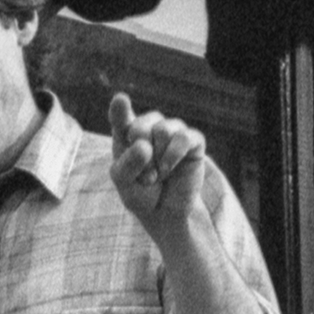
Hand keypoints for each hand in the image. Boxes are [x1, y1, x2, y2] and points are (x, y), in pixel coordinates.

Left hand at [108, 92, 214, 233]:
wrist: (167, 212)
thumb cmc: (141, 194)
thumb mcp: (124, 183)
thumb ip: (127, 164)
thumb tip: (144, 145)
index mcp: (128, 135)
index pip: (122, 117)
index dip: (120, 109)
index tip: (120, 100)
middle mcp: (151, 128)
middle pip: (142, 123)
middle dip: (140, 151)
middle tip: (143, 176)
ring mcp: (173, 132)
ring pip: (164, 129)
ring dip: (158, 158)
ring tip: (157, 175)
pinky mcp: (193, 141)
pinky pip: (183, 137)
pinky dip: (173, 155)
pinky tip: (168, 169)